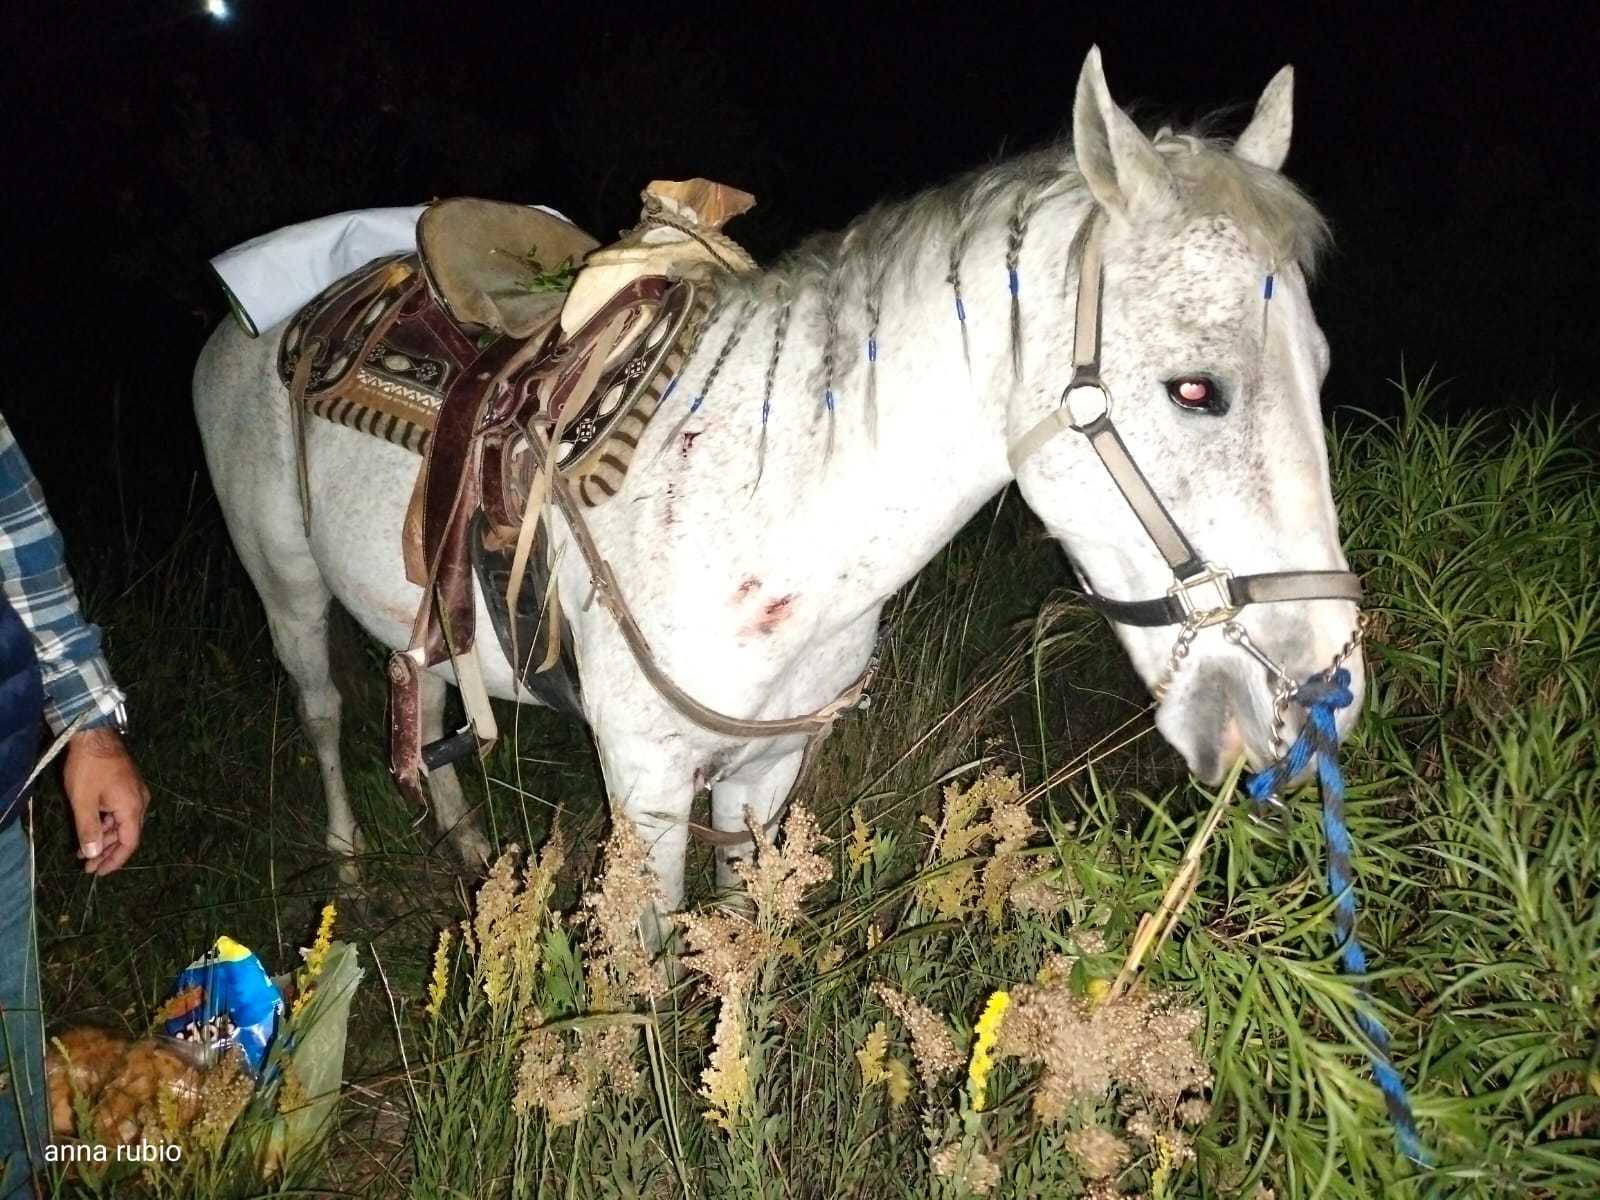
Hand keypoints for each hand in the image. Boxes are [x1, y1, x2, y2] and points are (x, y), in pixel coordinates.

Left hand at [61, 726, 149, 874]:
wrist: (95, 735)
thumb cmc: (89, 768)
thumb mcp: (83, 801)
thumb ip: (89, 829)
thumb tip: (93, 854)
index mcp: (132, 808)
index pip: (129, 843)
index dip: (114, 860)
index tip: (97, 872)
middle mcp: (140, 802)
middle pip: (127, 835)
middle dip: (107, 852)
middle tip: (87, 866)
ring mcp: (136, 793)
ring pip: (123, 823)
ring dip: (105, 838)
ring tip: (84, 850)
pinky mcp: (128, 786)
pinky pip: (121, 812)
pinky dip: (107, 823)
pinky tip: (92, 828)